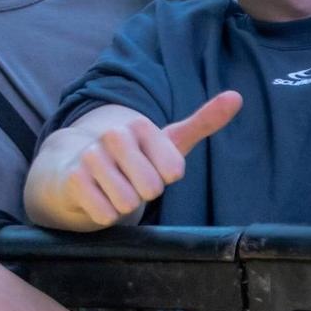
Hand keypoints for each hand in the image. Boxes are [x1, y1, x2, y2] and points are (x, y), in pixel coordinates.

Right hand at [54, 93, 241, 226]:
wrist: (74, 169)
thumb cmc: (130, 159)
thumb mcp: (167, 141)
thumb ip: (203, 122)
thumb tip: (237, 96)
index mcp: (140, 125)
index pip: (173, 171)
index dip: (164, 178)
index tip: (151, 168)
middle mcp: (114, 135)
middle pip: (151, 187)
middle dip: (144, 193)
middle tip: (130, 182)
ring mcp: (90, 155)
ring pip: (128, 201)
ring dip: (123, 205)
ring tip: (112, 189)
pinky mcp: (73, 178)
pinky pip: (105, 213)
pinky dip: (105, 214)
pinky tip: (96, 198)